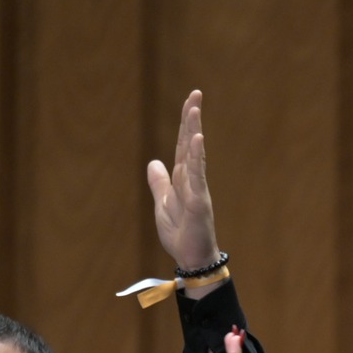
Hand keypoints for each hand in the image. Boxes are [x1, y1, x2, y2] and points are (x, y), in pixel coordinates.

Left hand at [145, 91, 220, 277]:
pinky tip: (197, 139)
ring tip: (195, 109)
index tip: (192, 100)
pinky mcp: (198, 202)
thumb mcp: (162, 204)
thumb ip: (159, 182)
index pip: (183, 145)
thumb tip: (153, 162)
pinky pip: (197, 176)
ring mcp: (196, 189)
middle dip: (191, 118)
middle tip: (196, 93)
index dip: (185, 122)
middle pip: (189, 143)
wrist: (191, 259)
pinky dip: (197, 157)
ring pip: (194, 155)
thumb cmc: (181, 234)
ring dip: (194, 130)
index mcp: (182, 179)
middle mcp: (191, 180)